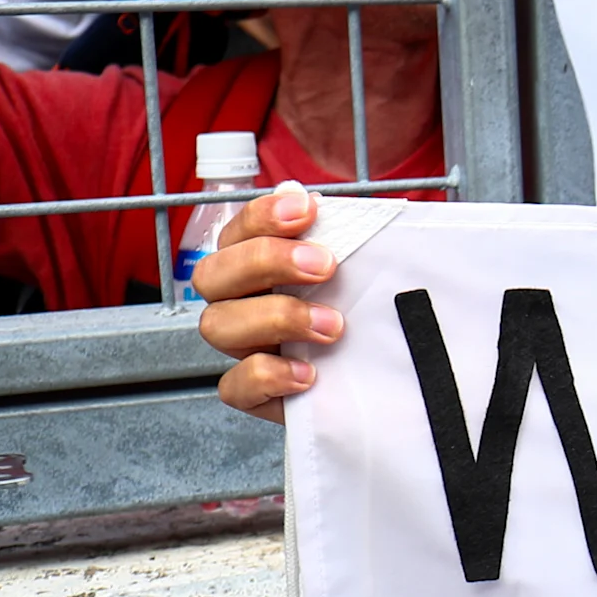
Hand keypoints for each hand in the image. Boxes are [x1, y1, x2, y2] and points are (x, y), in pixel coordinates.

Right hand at [193, 185, 345, 420]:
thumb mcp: (363, 268)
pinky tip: (307, 374)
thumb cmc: (365, 309)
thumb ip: (349, 237)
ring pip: (217, 325)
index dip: (263, 216)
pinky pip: (234, 387)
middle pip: (211, 274)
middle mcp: (239, 301)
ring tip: (331, 325)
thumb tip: (334, 204)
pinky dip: (266, 377)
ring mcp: (244, 347)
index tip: (308, 210)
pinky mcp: (256, 393)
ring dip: (274, 317)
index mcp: (255, 265)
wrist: (385, 373)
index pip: (237, 230)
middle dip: (266, 261)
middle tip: (324, 265)